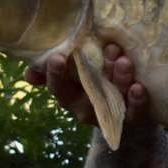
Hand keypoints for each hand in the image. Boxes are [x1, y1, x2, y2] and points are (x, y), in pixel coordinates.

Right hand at [23, 44, 151, 126]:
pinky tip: (138, 87)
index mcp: (71, 96)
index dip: (55, 74)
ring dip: (118, 80)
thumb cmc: (97, 83)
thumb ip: (55, 70)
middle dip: (92, 74)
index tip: (58, 56)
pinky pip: (134, 112)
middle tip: (103, 49)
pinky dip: (136, 100)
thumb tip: (28, 73)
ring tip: (124, 61)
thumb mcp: (76, 75)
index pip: (59, 87)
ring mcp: (111, 113)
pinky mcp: (134, 117)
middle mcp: (88, 107)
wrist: (127, 115)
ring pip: (112, 99)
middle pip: (87, 92)